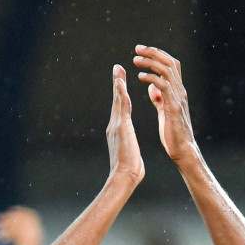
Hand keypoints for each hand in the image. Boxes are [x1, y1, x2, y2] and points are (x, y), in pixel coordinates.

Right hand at [106, 65, 143, 183]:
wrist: (124, 176)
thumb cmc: (129, 169)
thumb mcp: (130, 152)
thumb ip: (128, 145)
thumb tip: (129, 147)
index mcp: (118, 130)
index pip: (121, 109)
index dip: (121, 95)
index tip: (121, 83)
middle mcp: (114, 125)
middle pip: (117, 100)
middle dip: (117, 84)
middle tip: (117, 68)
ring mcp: (116, 125)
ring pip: (118, 100)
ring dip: (118, 84)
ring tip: (118, 69)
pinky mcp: (121, 127)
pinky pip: (122, 107)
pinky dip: (121, 94)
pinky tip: (121, 83)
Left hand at [133, 45, 197, 164]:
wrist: (182, 150)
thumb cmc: (173, 133)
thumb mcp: (164, 111)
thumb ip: (159, 98)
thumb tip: (152, 86)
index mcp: (177, 91)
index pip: (171, 65)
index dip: (157, 55)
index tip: (141, 52)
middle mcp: (180, 90)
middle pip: (169, 62)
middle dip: (153, 53)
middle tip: (137, 49)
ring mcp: (178, 97)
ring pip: (167, 70)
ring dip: (150, 62)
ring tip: (136, 60)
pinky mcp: (173, 106)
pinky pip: (164, 85)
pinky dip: (152, 78)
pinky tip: (140, 77)